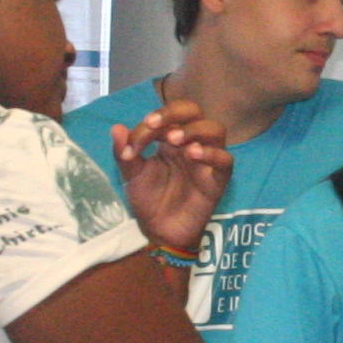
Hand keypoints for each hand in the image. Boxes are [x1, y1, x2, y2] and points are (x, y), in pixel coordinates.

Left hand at [110, 102, 232, 261]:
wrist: (159, 231)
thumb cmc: (149, 199)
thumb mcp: (131, 175)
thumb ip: (124, 152)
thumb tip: (117, 128)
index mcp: (170, 138)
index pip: (167, 115)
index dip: (150, 122)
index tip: (132, 144)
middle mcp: (190, 143)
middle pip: (194, 111)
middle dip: (174, 112)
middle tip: (155, 126)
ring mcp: (206, 160)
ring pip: (215, 130)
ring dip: (194, 130)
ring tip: (175, 140)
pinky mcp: (217, 180)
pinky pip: (225, 160)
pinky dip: (212, 154)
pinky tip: (193, 155)